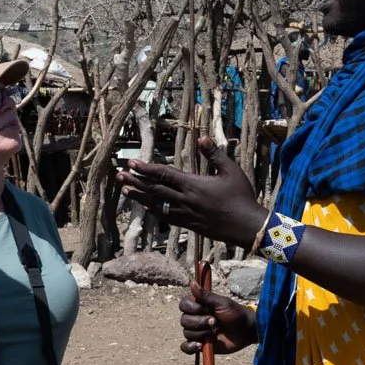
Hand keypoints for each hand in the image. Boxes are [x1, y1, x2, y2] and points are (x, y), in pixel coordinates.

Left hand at [117, 136, 268, 247]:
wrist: (246, 227)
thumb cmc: (241, 197)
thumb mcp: (231, 171)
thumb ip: (215, 154)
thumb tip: (203, 137)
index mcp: (193, 185)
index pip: (164, 175)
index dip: (146, 168)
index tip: (131, 163)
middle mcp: (185, 200)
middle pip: (154, 189)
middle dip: (135, 181)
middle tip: (118, 174)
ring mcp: (185, 214)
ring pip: (156, 204)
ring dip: (139, 196)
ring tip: (125, 189)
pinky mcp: (189, 225)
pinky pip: (166, 217)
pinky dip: (153, 210)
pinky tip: (145, 207)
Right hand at [179, 278, 258, 354]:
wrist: (245, 331)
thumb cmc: (235, 313)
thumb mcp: (222, 303)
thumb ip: (206, 295)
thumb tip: (192, 282)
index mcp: (198, 306)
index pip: (183, 305)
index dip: (190, 308)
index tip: (201, 308)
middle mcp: (195, 318)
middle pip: (184, 320)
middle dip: (199, 322)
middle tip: (214, 322)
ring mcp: (197, 332)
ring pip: (187, 333)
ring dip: (201, 333)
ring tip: (215, 332)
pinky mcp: (199, 345)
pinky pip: (186, 347)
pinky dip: (190, 347)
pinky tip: (200, 345)